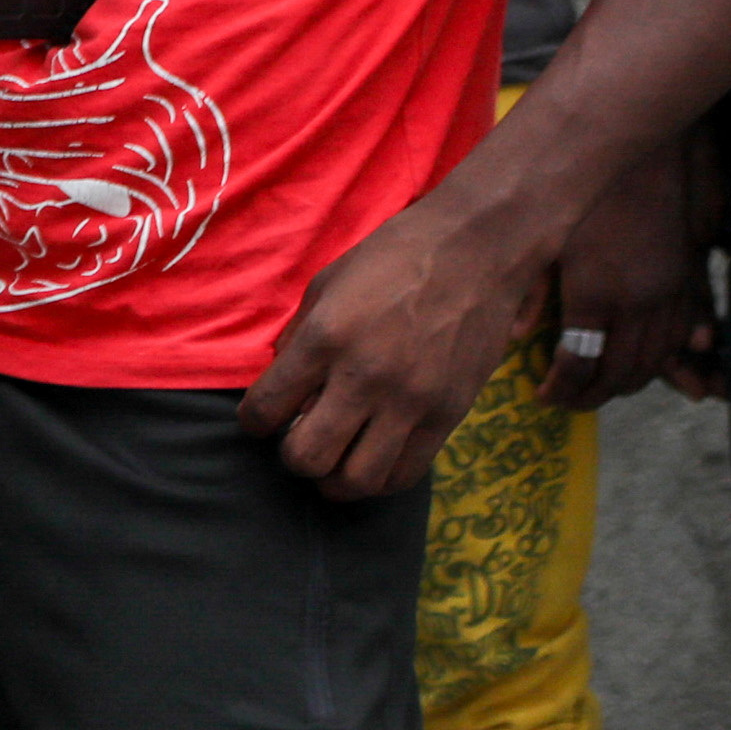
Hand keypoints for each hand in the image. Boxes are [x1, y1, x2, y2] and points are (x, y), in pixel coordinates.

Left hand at [240, 197, 537, 500]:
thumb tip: (281, 388)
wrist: (477, 249)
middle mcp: (366, 375)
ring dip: (335, 478)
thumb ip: (299, 339)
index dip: (254, 422)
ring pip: (357, 480)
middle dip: (291, 456)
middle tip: (299, 438)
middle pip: (306, 458)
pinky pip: (406, 473)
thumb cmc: (393, 258)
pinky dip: (380, 478)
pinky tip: (372, 457)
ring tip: (336, 457)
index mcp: (326, 338)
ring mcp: (412, 400)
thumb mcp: (327, 285)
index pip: (266, 409)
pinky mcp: (450, 414)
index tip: (262, 417)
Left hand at [548, 129, 715, 410]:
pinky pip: (681, 338)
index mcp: (595, 294)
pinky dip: (666, 361)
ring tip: (598, 389)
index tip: (544, 396)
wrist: (647, 157)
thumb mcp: (548, 238)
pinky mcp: (688, 283)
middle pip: (619, 373)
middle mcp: (636, 303)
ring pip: (654, 362)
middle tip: (568, 401)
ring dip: (628, 384)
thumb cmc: (587, 192)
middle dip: (592, 396)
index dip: (561, 389)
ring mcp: (668, 295)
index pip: (579, 363)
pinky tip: (646, 366)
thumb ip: (532, 290)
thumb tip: (517, 336)